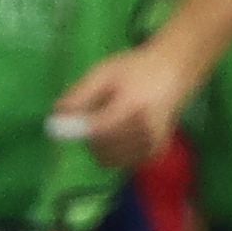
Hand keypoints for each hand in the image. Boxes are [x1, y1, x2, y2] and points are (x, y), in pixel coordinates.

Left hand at [53, 39, 197, 171]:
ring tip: (111, 122)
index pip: (98, 130)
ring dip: (102, 146)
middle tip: (93, 118)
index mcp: (132, 106)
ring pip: (112, 159)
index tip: (65, 123)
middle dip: (90, 138)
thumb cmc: (136, 68)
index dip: (78, 130)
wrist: (175, 71)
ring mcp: (153, 143)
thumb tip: (56, 116)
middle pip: (103, 150)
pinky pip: (124, 162)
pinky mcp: (156, 152)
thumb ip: (80, 95)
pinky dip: (116, 152)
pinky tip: (121, 132)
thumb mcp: (104, 73)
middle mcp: (146, 129)